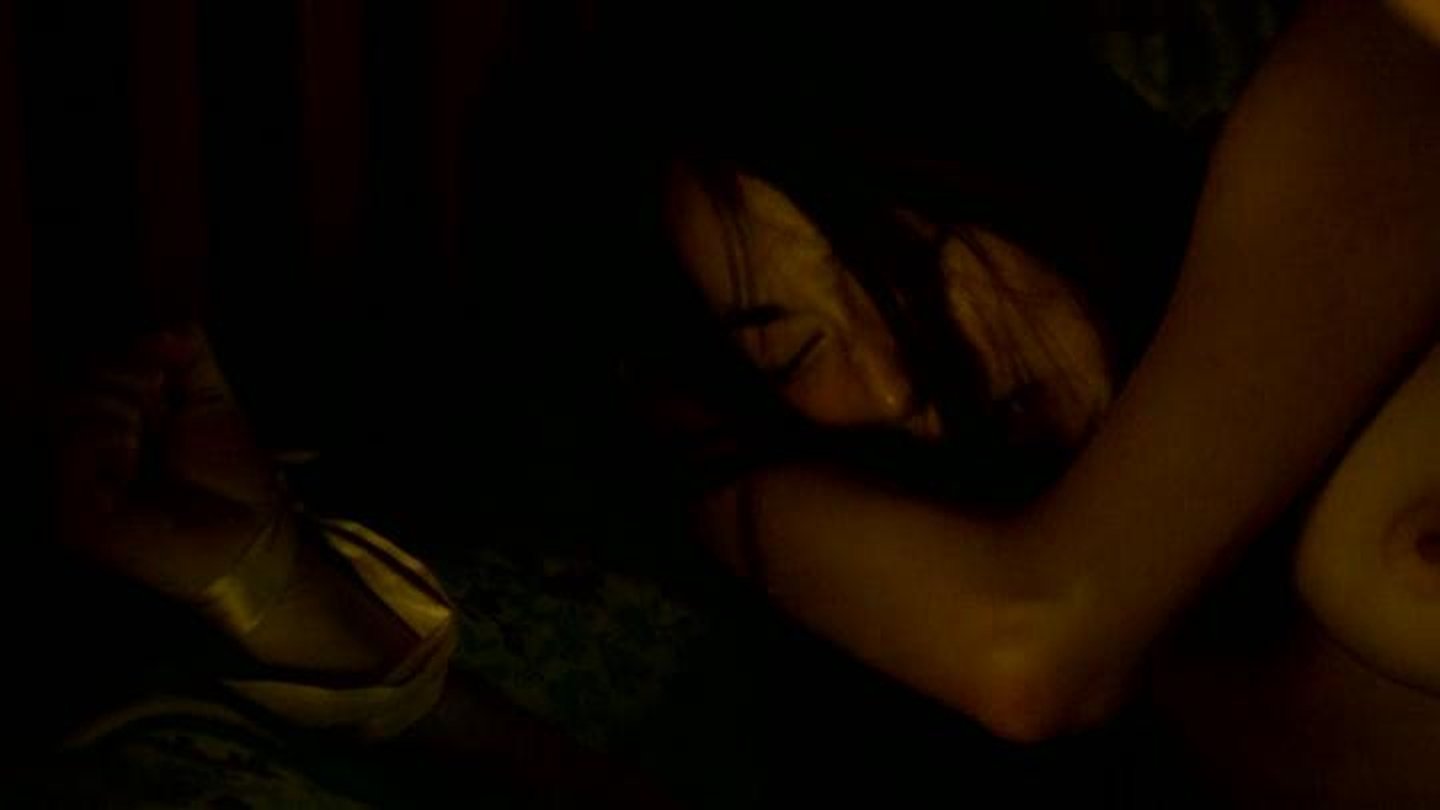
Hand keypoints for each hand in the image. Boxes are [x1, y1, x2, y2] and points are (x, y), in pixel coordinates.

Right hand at [53, 326, 293, 601]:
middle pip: (71, 380)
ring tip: (151, 434)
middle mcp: (86, 454)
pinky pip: (71, 448)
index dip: (130, 353)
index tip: (170, 360)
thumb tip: (171, 324)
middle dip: (125, 376)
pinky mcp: (75, 514)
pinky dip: (106, 436)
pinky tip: (134, 451)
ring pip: (64, 405)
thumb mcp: (213, 403)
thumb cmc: (233, 478)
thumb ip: (191, 359)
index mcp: (113, 426)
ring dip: (119, 404)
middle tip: (163, 406)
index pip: (92, 368)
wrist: (253, 536)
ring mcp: (76, 484)